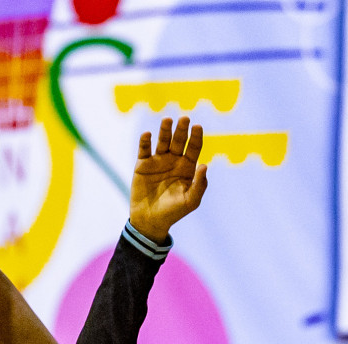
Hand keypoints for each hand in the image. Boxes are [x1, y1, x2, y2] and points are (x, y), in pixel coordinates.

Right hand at [129, 116, 208, 242]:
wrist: (150, 221)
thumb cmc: (173, 212)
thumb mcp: (191, 201)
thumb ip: (200, 185)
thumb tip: (205, 165)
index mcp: (187, 167)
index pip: (194, 147)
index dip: (196, 137)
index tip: (197, 127)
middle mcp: (174, 160)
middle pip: (179, 140)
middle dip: (182, 129)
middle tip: (184, 119)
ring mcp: (158, 161)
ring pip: (162, 140)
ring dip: (165, 130)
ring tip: (167, 120)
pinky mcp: (142, 164)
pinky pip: (144, 149)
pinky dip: (145, 141)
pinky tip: (147, 134)